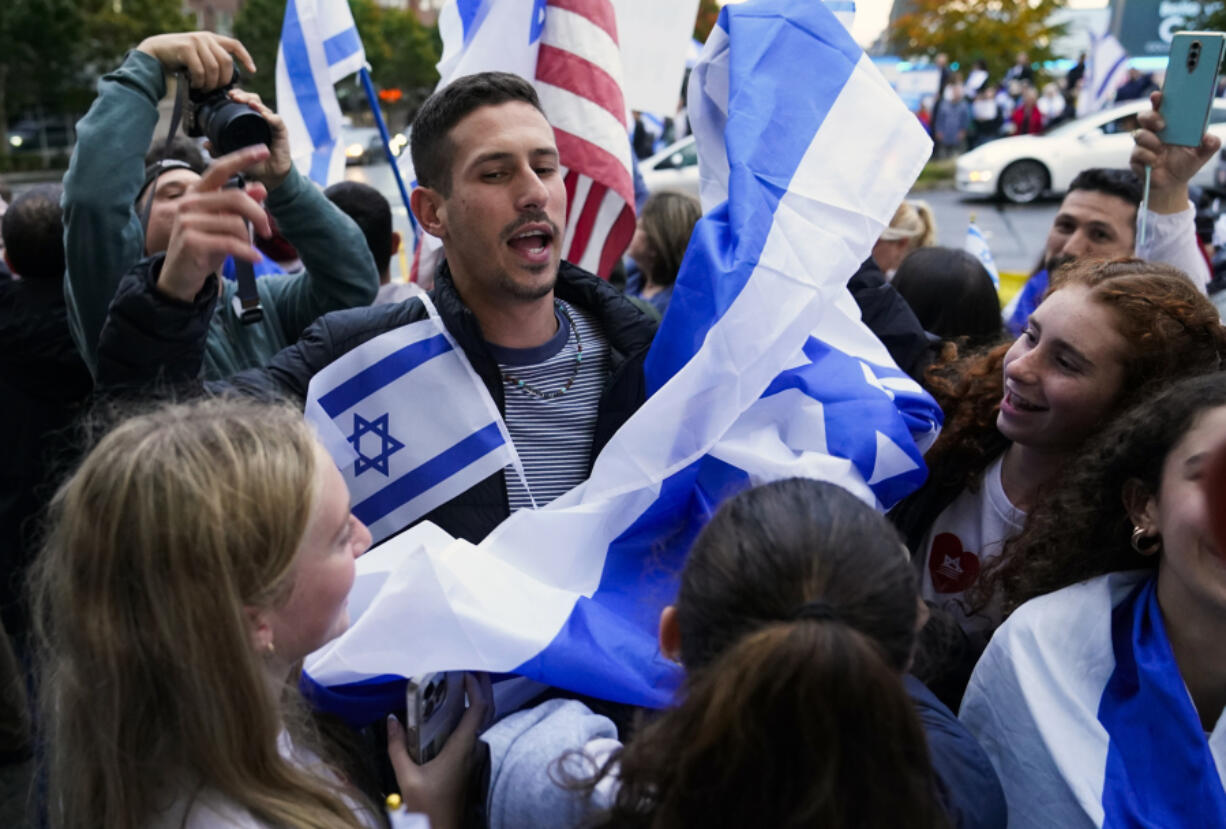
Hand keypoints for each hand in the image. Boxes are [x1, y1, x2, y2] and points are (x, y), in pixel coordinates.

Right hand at [136, 32, 255, 91]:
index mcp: (211, 39)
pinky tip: (195, 85)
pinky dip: (199, 82)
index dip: (245, 58)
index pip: (234, 45)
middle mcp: (205, 38)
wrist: (153, 55)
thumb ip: (211, 62)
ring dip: (210, 84)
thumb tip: (227, 82)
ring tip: (203, 89)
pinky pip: (200, 70)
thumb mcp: (198, 58)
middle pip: (227, 63)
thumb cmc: (177, 62)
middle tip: (215, 90)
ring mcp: (196, 41)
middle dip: (224, 80)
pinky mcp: (186, 48)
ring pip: (214, 68)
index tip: (252, 71)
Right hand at [156, 145, 271, 303]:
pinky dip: (247, 252)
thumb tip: (260, 188)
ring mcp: (188, 221)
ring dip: (249, 239)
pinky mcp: (191, 240)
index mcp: (198, 193)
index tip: (264, 151)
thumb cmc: (204, 248)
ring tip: (249, 250)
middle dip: (259, 215)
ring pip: (236, 223)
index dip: (242, 158)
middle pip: (236, 198)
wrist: (180, 277)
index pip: (220, 168)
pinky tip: (254, 258)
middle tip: (267, 231)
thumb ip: (240, 206)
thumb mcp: (224, 225)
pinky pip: (231, 242)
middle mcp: (190, 202)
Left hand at [224, 89, 292, 188]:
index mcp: (249, 122)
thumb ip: (220, 150)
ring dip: (256, 103)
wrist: (269, 176)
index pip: (244, 103)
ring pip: (265, 108)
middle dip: (244, 96)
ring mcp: (271, 125)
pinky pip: (277, 122)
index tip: (227, 95)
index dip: (237, 96)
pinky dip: (271, 117)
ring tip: (249, 103)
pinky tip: (264, 115)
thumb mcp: (234, 156)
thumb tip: (206, 144)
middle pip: (254, 100)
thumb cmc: (254, 163)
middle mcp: (261, 120)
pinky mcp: (281, 133)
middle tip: (235, 96)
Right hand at [387, 673, 493, 828]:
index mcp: (462, 748)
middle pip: (487, 710)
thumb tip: (391, 719)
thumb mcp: (406, 776)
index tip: (467, 670)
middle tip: (472, 666)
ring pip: (483, 720)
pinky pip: (475, 730)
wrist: (442, 828)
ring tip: (463, 681)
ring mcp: (475, 755)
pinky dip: (471, 714)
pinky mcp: (471, 761)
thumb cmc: (427, 805)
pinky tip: (455, 709)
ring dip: (478, 699)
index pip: (479, 709)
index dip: (477, 687)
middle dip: (483, 686)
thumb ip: (397, 747)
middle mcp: (474, 748)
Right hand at [1131, 90, 1221, 213]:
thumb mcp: (1202, 154)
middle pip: (1143, 116)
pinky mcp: (1135, 158)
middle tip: (1162, 125)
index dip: (1157, 99)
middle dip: (1150, 117)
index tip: (1157, 96)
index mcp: (1169, 125)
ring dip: (1151, 142)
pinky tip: (1155, 164)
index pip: (1161, 107)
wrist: (1171, 185)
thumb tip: (1209, 138)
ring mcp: (1142, 144)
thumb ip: (1210, 144)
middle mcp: (1153, 132)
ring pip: (1139, 134)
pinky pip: (1138, 153)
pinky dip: (1149, 158)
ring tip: (1161, 151)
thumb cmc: (1185, 164)